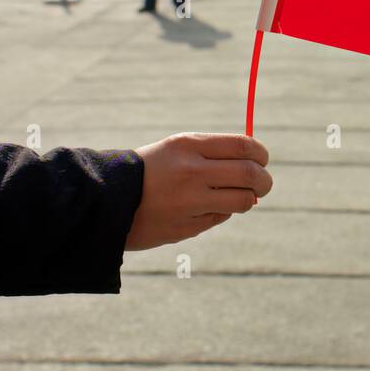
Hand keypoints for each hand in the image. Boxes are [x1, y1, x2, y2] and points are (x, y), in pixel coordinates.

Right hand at [126, 133, 271, 250]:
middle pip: (251, 174)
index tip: (262, 160)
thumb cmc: (149, 170)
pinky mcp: (187, 225)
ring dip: (248, 199)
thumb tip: (255, 164)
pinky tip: (205, 208)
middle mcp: (192, 170)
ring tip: (239, 197)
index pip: (244, 146)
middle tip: (263, 184)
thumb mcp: (177, 149)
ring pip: (242, 201)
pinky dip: (222, 213)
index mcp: (189, 145)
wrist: (105, 200)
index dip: (261, 155)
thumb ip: (214, 154)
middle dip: (264, 181)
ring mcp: (190, 200)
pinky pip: (221, 218)